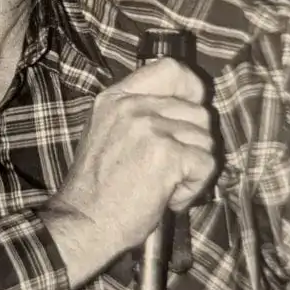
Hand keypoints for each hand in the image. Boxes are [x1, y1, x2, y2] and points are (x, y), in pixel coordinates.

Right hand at [39, 58, 214, 286]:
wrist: (83, 221)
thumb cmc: (97, 187)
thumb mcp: (106, 131)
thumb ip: (136, 112)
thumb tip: (180, 105)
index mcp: (116, 98)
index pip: (170, 69)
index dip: (191, 87)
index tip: (192, 106)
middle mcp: (132, 106)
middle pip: (197, 110)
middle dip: (193, 143)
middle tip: (168, 167)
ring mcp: (150, 128)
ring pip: (205, 139)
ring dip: (193, 167)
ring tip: (164, 184)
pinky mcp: (166, 154)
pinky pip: (206, 164)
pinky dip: (193, 187)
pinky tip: (167, 197)